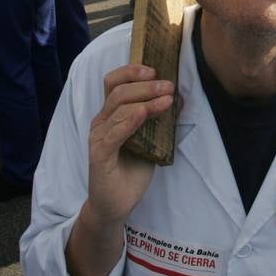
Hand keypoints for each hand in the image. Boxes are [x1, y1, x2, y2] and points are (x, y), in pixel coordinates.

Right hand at [86, 64, 173, 225]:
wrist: (116, 205)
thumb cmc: (132, 171)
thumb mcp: (150, 140)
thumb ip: (157, 119)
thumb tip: (177, 97)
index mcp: (111, 115)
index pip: (114, 82)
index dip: (132, 72)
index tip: (156, 71)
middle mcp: (101, 122)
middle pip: (117, 90)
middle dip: (145, 84)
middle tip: (168, 85)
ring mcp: (98, 138)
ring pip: (117, 107)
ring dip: (144, 99)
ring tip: (166, 98)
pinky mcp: (99, 156)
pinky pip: (113, 134)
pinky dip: (130, 120)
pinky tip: (144, 113)